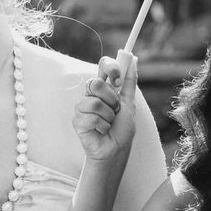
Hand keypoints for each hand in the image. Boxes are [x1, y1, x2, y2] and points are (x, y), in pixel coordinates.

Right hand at [73, 51, 137, 166]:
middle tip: (115, 110)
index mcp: (104, 87)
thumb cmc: (122, 128)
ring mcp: (82, 107)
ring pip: (94, 102)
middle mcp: (91, 94)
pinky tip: (101, 131)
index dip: (111, 68)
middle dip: (111, 99)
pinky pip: (91, 117)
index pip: (103, 65)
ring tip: (108, 123)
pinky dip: (102, 126)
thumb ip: (129, 83)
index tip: (118, 81)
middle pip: (96, 83)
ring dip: (108, 116)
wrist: (116, 149)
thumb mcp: (129, 103)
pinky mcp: (77, 120)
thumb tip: (133, 61)